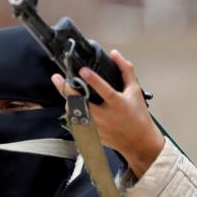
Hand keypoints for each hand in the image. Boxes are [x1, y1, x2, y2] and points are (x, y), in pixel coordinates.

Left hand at [51, 50, 164, 177]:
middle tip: (57, 78)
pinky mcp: (93, 134)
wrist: (139, 142)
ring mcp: (98, 127)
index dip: (93, 80)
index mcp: (118, 104)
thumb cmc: (138, 116)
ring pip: (75, 112)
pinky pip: (78, 122)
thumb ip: (125, 71)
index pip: (104, 90)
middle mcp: (106, 116)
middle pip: (82, 102)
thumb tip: (115, 55)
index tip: (82, 70)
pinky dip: (74, 113)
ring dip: (68, 101)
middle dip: (67, 90)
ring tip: (65, 91)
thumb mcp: (135, 91)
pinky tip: (73, 106)